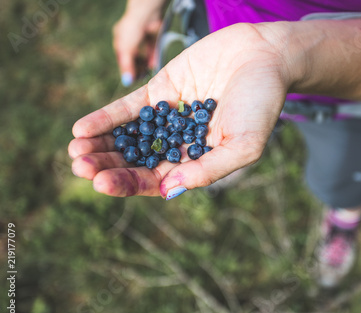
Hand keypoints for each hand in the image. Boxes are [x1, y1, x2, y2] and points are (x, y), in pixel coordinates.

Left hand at [69, 23, 290, 198]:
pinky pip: (128, 108)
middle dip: (107, 166)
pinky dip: (106, 118)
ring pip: (127, 137)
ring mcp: (166, 117)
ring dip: (101, 145)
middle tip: (81, 167)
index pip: (156, 180)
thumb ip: (210, 169)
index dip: (128, 184)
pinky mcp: (160, 91)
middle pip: (135, 160)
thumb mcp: (245, 144)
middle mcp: (178, 143)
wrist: (265, 56)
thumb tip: (168, 189)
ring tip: (75, 150)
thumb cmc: (262, 104)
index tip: (102, 183)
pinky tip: (82, 129)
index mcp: (197, 161)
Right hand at [113, 0, 163, 85]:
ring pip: (143, 56)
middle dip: (136, 69)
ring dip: (144, 65)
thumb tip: (127, 81)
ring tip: (146, 74)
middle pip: (133, 59)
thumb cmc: (132, 29)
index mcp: (120, 41)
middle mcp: (130, 40)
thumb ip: (127, 65)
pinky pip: (152, 51)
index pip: (123, 60)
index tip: (131, 82)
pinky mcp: (152, 37)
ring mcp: (141, 39)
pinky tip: (152, 66)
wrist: (147, 13)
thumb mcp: (126, 49)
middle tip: (140, 79)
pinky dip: (152, 58)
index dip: (127, 71)